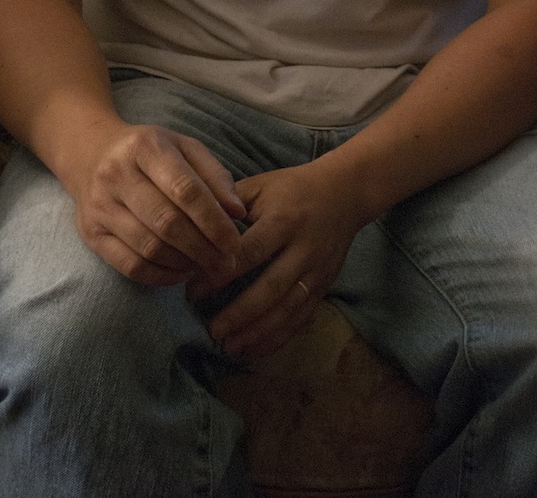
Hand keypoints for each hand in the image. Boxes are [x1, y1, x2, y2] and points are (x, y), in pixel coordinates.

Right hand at [62, 120, 245, 286]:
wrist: (90, 153)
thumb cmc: (148, 153)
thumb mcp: (183, 147)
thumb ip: (214, 175)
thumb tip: (237, 213)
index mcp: (145, 147)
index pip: (185, 189)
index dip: (213, 221)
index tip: (234, 243)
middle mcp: (116, 174)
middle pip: (167, 222)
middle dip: (203, 249)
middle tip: (226, 263)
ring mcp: (100, 206)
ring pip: (149, 248)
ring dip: (185, 264)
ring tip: (206, 265)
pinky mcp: (90, 233)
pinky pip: (130, 266)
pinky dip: (161, 276)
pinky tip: (180, 271)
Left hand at [196, 161, 365, 360]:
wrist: (344, 193)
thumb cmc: (292, 187)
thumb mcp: (260, 185)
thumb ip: (228, 205)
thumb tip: (192, 228)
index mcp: (282, 220)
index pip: (249, 253)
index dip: (220, 274)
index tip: (192, 292)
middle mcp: (302, 249)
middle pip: (270, 288)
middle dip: (239, 314)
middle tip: (211, 331)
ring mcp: (316, 271)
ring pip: (287, 309)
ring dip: (257, 333)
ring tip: (228, 347)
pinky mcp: (324, 287)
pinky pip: (301, 318)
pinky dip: (277, 338)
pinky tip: (254, 351)